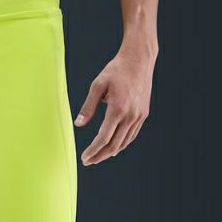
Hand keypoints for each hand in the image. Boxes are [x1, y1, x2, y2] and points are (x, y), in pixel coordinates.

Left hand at [75, 45, 155, 164]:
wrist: (139, 59)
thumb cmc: (116, 70)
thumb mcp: (97, 85)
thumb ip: (88, 107)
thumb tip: (78, 125)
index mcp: (118, 109)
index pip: (103, 138)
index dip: (93, 150)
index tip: (84, 157)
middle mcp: (130, 115)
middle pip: (114, 145)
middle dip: (99, 156)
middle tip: (88, 161)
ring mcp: (139, 116)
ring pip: (124, 142)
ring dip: (110, 152)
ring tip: (97, 157)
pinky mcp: (143, 114)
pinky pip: (131, 135)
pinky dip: (121, 144)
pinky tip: (112, 147)